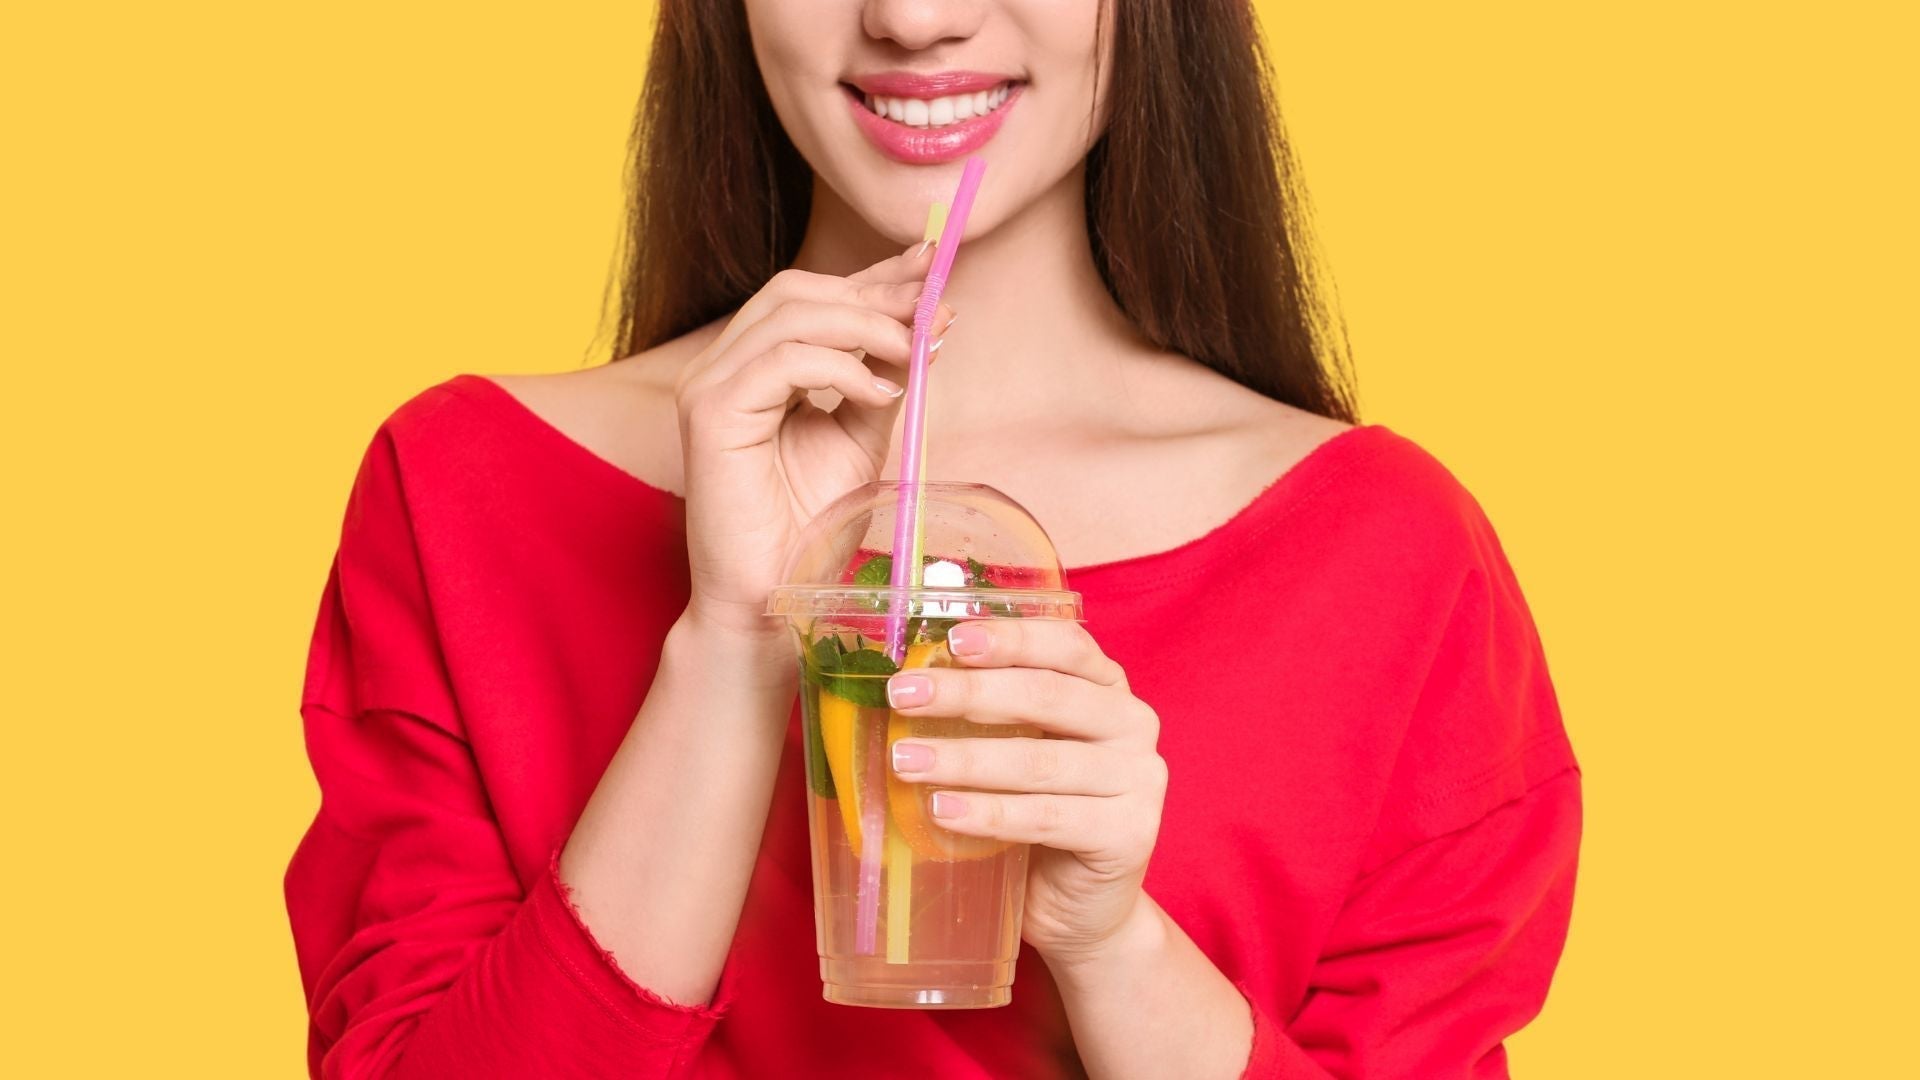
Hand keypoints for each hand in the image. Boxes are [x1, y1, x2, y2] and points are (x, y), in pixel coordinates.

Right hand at [675, 244, 953, 636]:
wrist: (769, 601)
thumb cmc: (808, 530)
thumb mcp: (861, 439)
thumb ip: (885, 379)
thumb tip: (933, 322)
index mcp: (753, 367)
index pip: (814, 298)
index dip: (875, 274)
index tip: (934, 262)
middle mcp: (723, 366)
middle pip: (798, 290)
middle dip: (875, 291)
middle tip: (933, 306)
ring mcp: (709, 386)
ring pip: (790, 313)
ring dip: (865, 325)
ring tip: (914, 352)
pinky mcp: (710, 414)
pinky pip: (781, 360)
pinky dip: (840, 367)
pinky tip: (880, 393)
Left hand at [885, 619, 1167, 963]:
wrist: (1081, 907)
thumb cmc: (1038, 814)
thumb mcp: (1020, 748)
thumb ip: (992, 711)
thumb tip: (913, 678)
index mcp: (1109, 687)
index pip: (1065, 645)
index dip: (1011, 638)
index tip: (952, 641)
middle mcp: (1133, 724)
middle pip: (1046, 696)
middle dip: (967, 694)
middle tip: (902, 696)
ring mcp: (1139, 780)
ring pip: (1039, 761)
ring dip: (963, 758)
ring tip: (905, 760)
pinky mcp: (1130, 834)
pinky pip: (1046, 818)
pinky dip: (987, 814)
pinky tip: (940, 810)